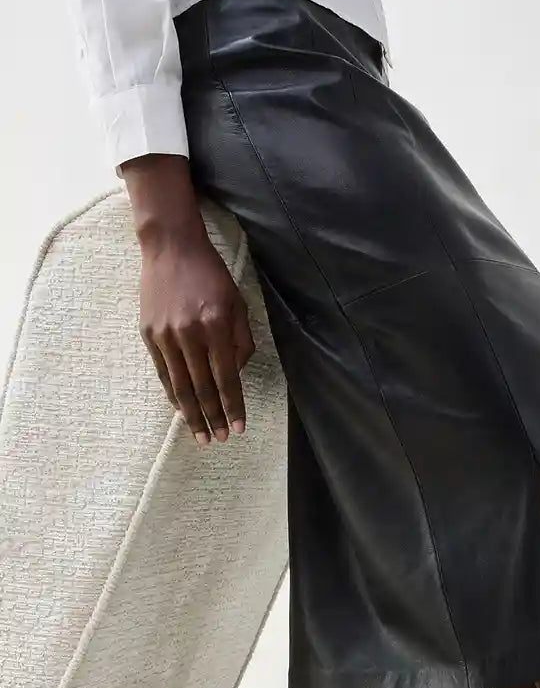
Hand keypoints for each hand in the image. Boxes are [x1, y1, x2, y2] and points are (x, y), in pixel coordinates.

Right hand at [120, 152, 255, 444]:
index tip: (239, 427)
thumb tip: (235, 374)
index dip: (233, 406)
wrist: (171, 247)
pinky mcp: (149, 334)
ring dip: (192, 414)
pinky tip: (181, 410)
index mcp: (215, 325)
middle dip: (213, 418)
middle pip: (202, 387)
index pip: (226, 378)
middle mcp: (189, 333)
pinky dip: (173, 394)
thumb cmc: (211, 275)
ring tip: (201, 435)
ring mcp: (165, 335)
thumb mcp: (237, 303)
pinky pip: (163, 372)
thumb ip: (241, 341)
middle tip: (220, 440)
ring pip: (180, 385)